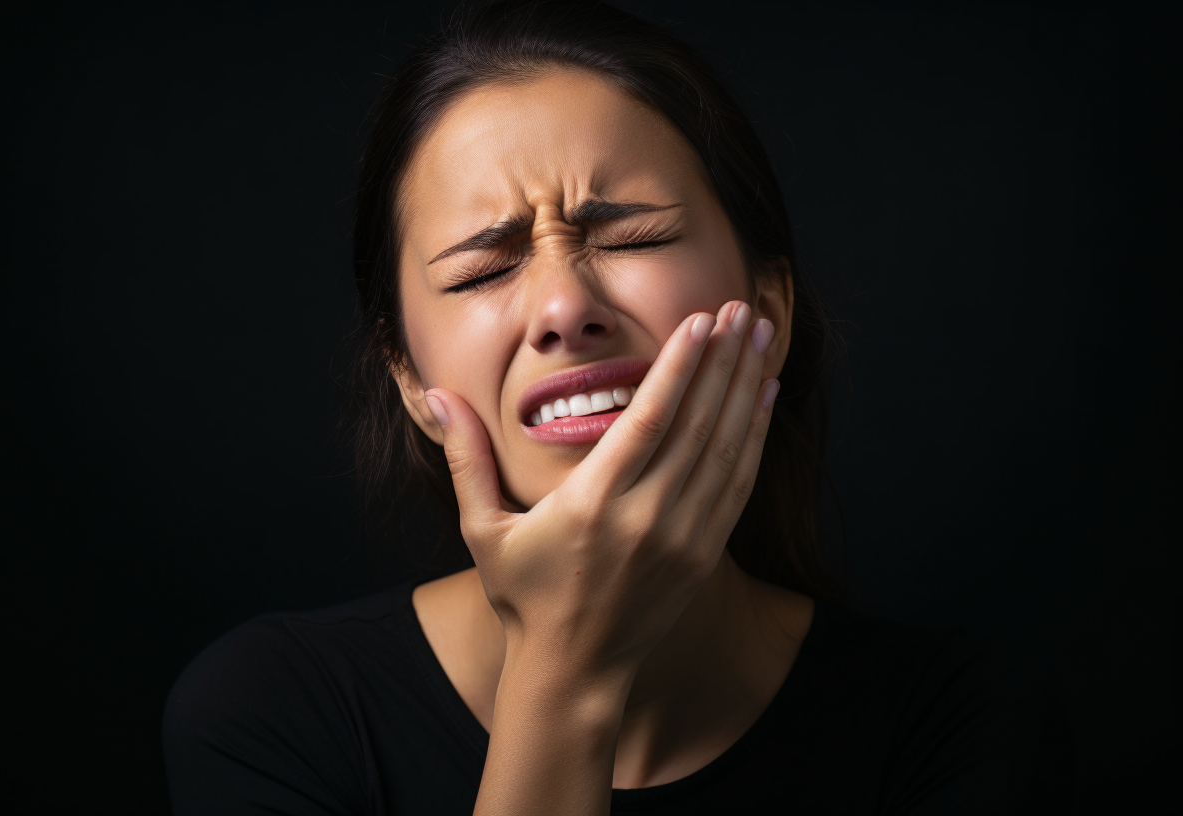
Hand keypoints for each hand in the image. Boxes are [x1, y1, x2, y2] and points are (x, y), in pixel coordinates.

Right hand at [424, 300, 779, 681]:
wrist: (574, 670)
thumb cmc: (523, 595)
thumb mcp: (482, 528)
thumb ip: (464, 458)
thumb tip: (436, 396)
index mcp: (592, 506)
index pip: (648, 422)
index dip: (679, 367)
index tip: (699, 320)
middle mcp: (646, 520)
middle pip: (697, 425)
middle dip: (722, 360)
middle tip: (737, 307)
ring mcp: (682, 540)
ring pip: (726, 450)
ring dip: (746, 387)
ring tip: (758, 333)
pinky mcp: (704, 554)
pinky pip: (738, 484)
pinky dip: (754, 436)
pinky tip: (765, 395)